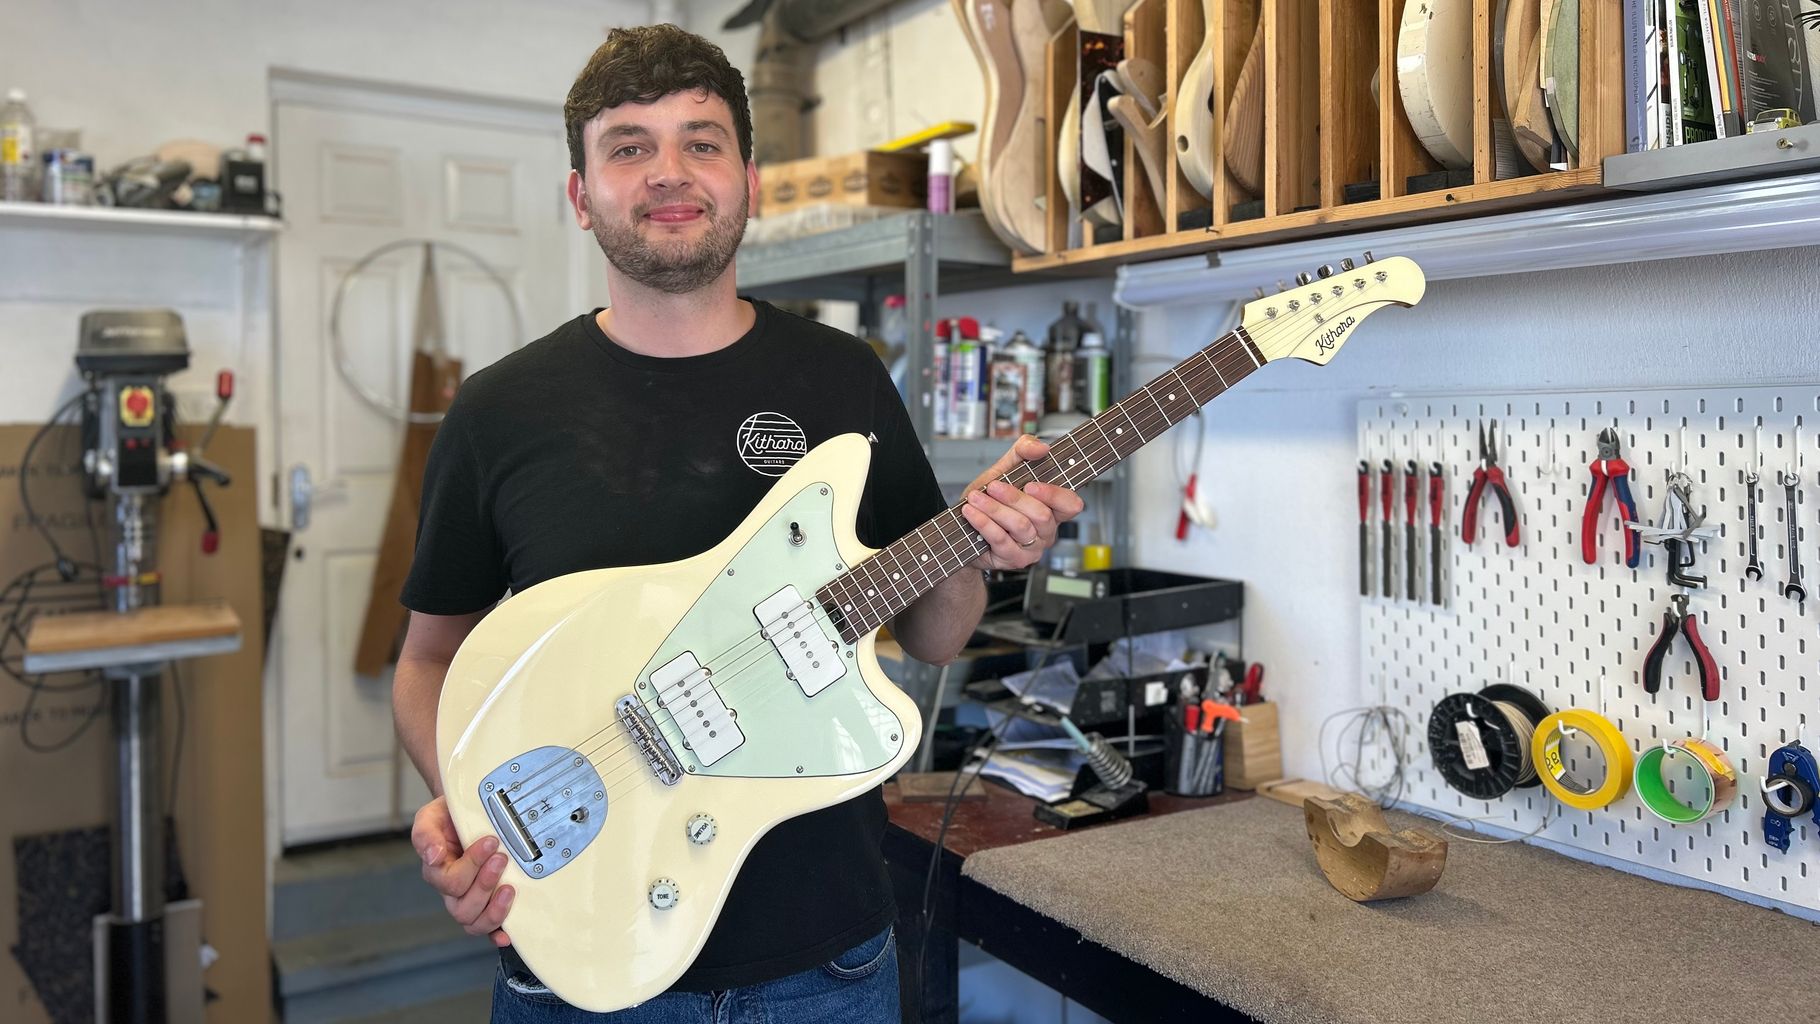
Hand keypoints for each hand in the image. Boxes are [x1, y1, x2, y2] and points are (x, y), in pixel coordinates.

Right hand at [413, 795, 513, 946]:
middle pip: (462, 908)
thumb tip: (433, 856)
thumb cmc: (449, 816)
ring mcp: (470, 900)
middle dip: (485, 884)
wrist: (468, 812)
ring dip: (494, 909)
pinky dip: (496, 933)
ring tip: (510, 888)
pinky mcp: (487, 904)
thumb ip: (426, 835)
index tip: (490, 841)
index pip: (450, 881)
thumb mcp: (431, 817)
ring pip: (474, 922)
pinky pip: (488, 928)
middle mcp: (451, 891)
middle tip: (501, 858)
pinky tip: (507, 934)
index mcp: (436, 871)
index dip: (471, 864)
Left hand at [961, 435, 1084, 570]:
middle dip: (1014, 498)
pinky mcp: (1013, 559)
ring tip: (975, 498)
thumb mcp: (1005, 470)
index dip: (1055, 495)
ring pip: (1020, 527)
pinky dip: (984, 523)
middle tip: (993, 487)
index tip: (1031, 485)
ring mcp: (1031, 548)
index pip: (1071, 505)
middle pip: (1041, 515)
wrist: (964, 528)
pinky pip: (1001, 540)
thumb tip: (1041, 447)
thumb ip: (1023, 452)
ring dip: (995, 509)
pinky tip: (971, 512)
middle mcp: (1046, 531)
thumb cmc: (991, 499)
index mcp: (1052, 509)